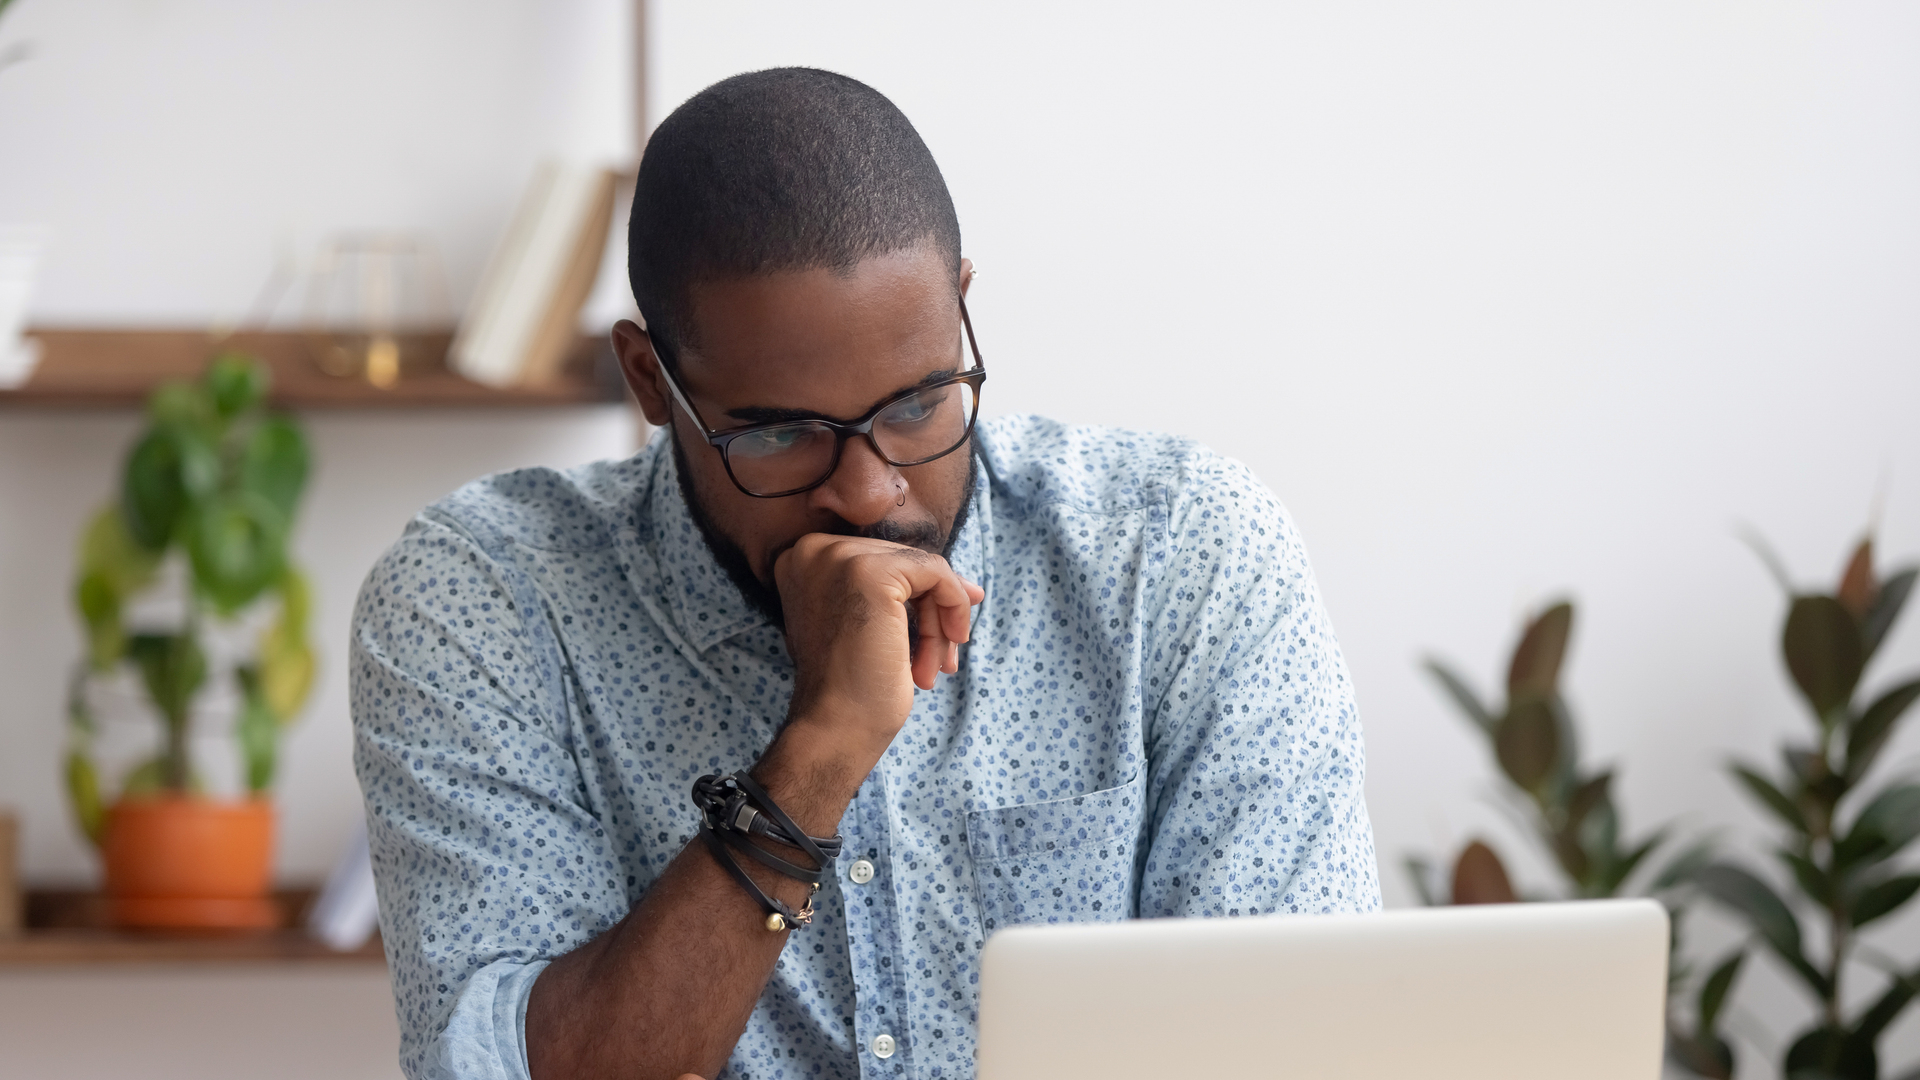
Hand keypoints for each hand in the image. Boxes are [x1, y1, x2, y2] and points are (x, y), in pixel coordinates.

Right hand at [774, 533, 983, 756]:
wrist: (836, 726)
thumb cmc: (850, 686)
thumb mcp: (865, 624)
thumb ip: (899, 594)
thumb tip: (971, 587)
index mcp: (802, 559)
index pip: (880, 559)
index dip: (916, 593)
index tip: (944, 627)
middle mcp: (813, 549)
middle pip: (902, 562)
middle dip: (931, 611)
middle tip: (942, 659)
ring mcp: (839, 557)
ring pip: (922, 569)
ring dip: (939, 621)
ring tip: (937, 666)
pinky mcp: (870, 571)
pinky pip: (936, 573)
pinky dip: (952, 607)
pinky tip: (945, 652)